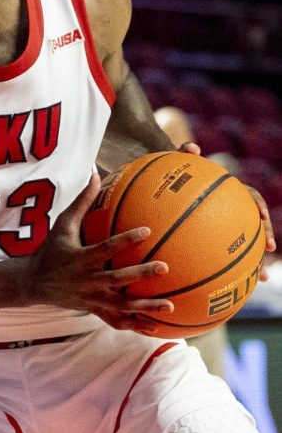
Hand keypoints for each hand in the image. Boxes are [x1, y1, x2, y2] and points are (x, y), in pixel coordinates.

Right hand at [19, 174, 172, 332]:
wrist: (34, 283)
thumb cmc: (51, 250)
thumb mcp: (63, 224)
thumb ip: (82, 202)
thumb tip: (96, 173)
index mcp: (81, 258)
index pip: (106, 248)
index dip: (126, 240)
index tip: (147, 231)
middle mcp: (88, 280)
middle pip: (118, 279)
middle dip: (141, 275)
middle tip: (165, 267)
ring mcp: (92, 299)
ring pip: (122, 306)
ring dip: (146, 307)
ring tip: (170, 305)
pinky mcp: (95, 311)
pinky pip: (118, 322)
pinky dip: (137, 326)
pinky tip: (157, 327)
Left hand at [181, 143, 275, 281]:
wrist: (165, 182)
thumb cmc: (174, 172)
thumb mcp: (178, 161)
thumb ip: (184, 153)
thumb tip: (192, 147)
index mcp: (229, 192)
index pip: (251, 197)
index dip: (259, 207)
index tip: (263, 217)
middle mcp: (233, 209)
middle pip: (256, 225)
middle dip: (264, 239)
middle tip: (267, 252)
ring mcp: (227, 224)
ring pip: (246, 245)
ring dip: (255, 261)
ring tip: (260, 278)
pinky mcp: (216, 238)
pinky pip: (226, 255)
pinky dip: (229, 269)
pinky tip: (227, 285)